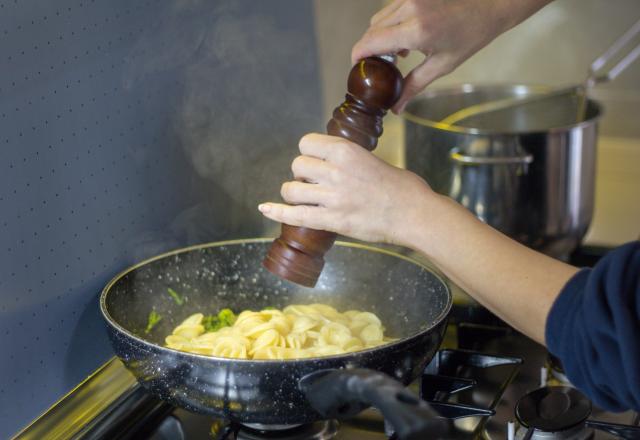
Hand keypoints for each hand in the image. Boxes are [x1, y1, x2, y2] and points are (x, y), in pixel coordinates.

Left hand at [258, 133, 433, 245]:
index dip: (308, 153)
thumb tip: (331, 162)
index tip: (315, 161)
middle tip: (316, 183)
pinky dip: (276, 212)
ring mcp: (332, 197)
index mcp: (346, 151)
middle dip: (302, 174)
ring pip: (291, 189)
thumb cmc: (402, 187)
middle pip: (297, 166)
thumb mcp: (373, 160)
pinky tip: (264, 208)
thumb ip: (348, 160)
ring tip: (305, 198)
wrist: (414, 213)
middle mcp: (335, 171)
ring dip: (293, 193)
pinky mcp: (331, 221)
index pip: (307, 143)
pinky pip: (294, 215)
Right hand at [352, 0, 552, 112]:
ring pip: (379, 18)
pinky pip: (391, 9)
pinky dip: (391, 24)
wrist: (492, 4)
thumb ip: (413, 86)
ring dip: (380, 36)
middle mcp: (410, 9)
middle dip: (369, 49)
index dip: (358, 56)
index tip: (356, 68)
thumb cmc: (472, 35)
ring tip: (397, 54)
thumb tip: (396, 108)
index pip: (371, 42)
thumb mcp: (442, 65)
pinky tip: (406, 39)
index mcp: (416, 31)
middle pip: (371, 30)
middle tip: (378, 67)